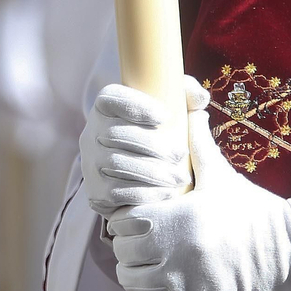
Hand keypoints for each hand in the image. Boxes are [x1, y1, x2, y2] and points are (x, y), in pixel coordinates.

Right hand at [80, 80, 202, 214]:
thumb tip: (200, 98)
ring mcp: (90, 163)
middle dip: (151, 145)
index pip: (111, 98)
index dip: (135, 105)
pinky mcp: (95, 192)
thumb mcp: (175, 113)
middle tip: (181, 154)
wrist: (143, 181)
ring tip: (179, 177)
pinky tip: (166, 194)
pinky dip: (143, 193)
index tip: (166, 116)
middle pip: (115, 134)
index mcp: (105, 108)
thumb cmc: (163, 138)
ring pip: (116, 163)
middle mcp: (91, 133)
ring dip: (151, 171)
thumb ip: (188, 97)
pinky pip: (115, 192)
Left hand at [107, 78, 290, 290]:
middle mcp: (180, 248)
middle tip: (134, 245)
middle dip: (125, 250)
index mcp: (181, 214)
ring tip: (142, 268)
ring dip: (133, 277)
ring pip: (135, 283)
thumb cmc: (251, 207)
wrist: (289, 248)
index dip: (124, 220)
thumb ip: (198, 141)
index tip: (131, 220)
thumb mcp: (221, 173)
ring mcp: (188, 279)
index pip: (126, 221)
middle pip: (125, 254)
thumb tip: (190, 102)